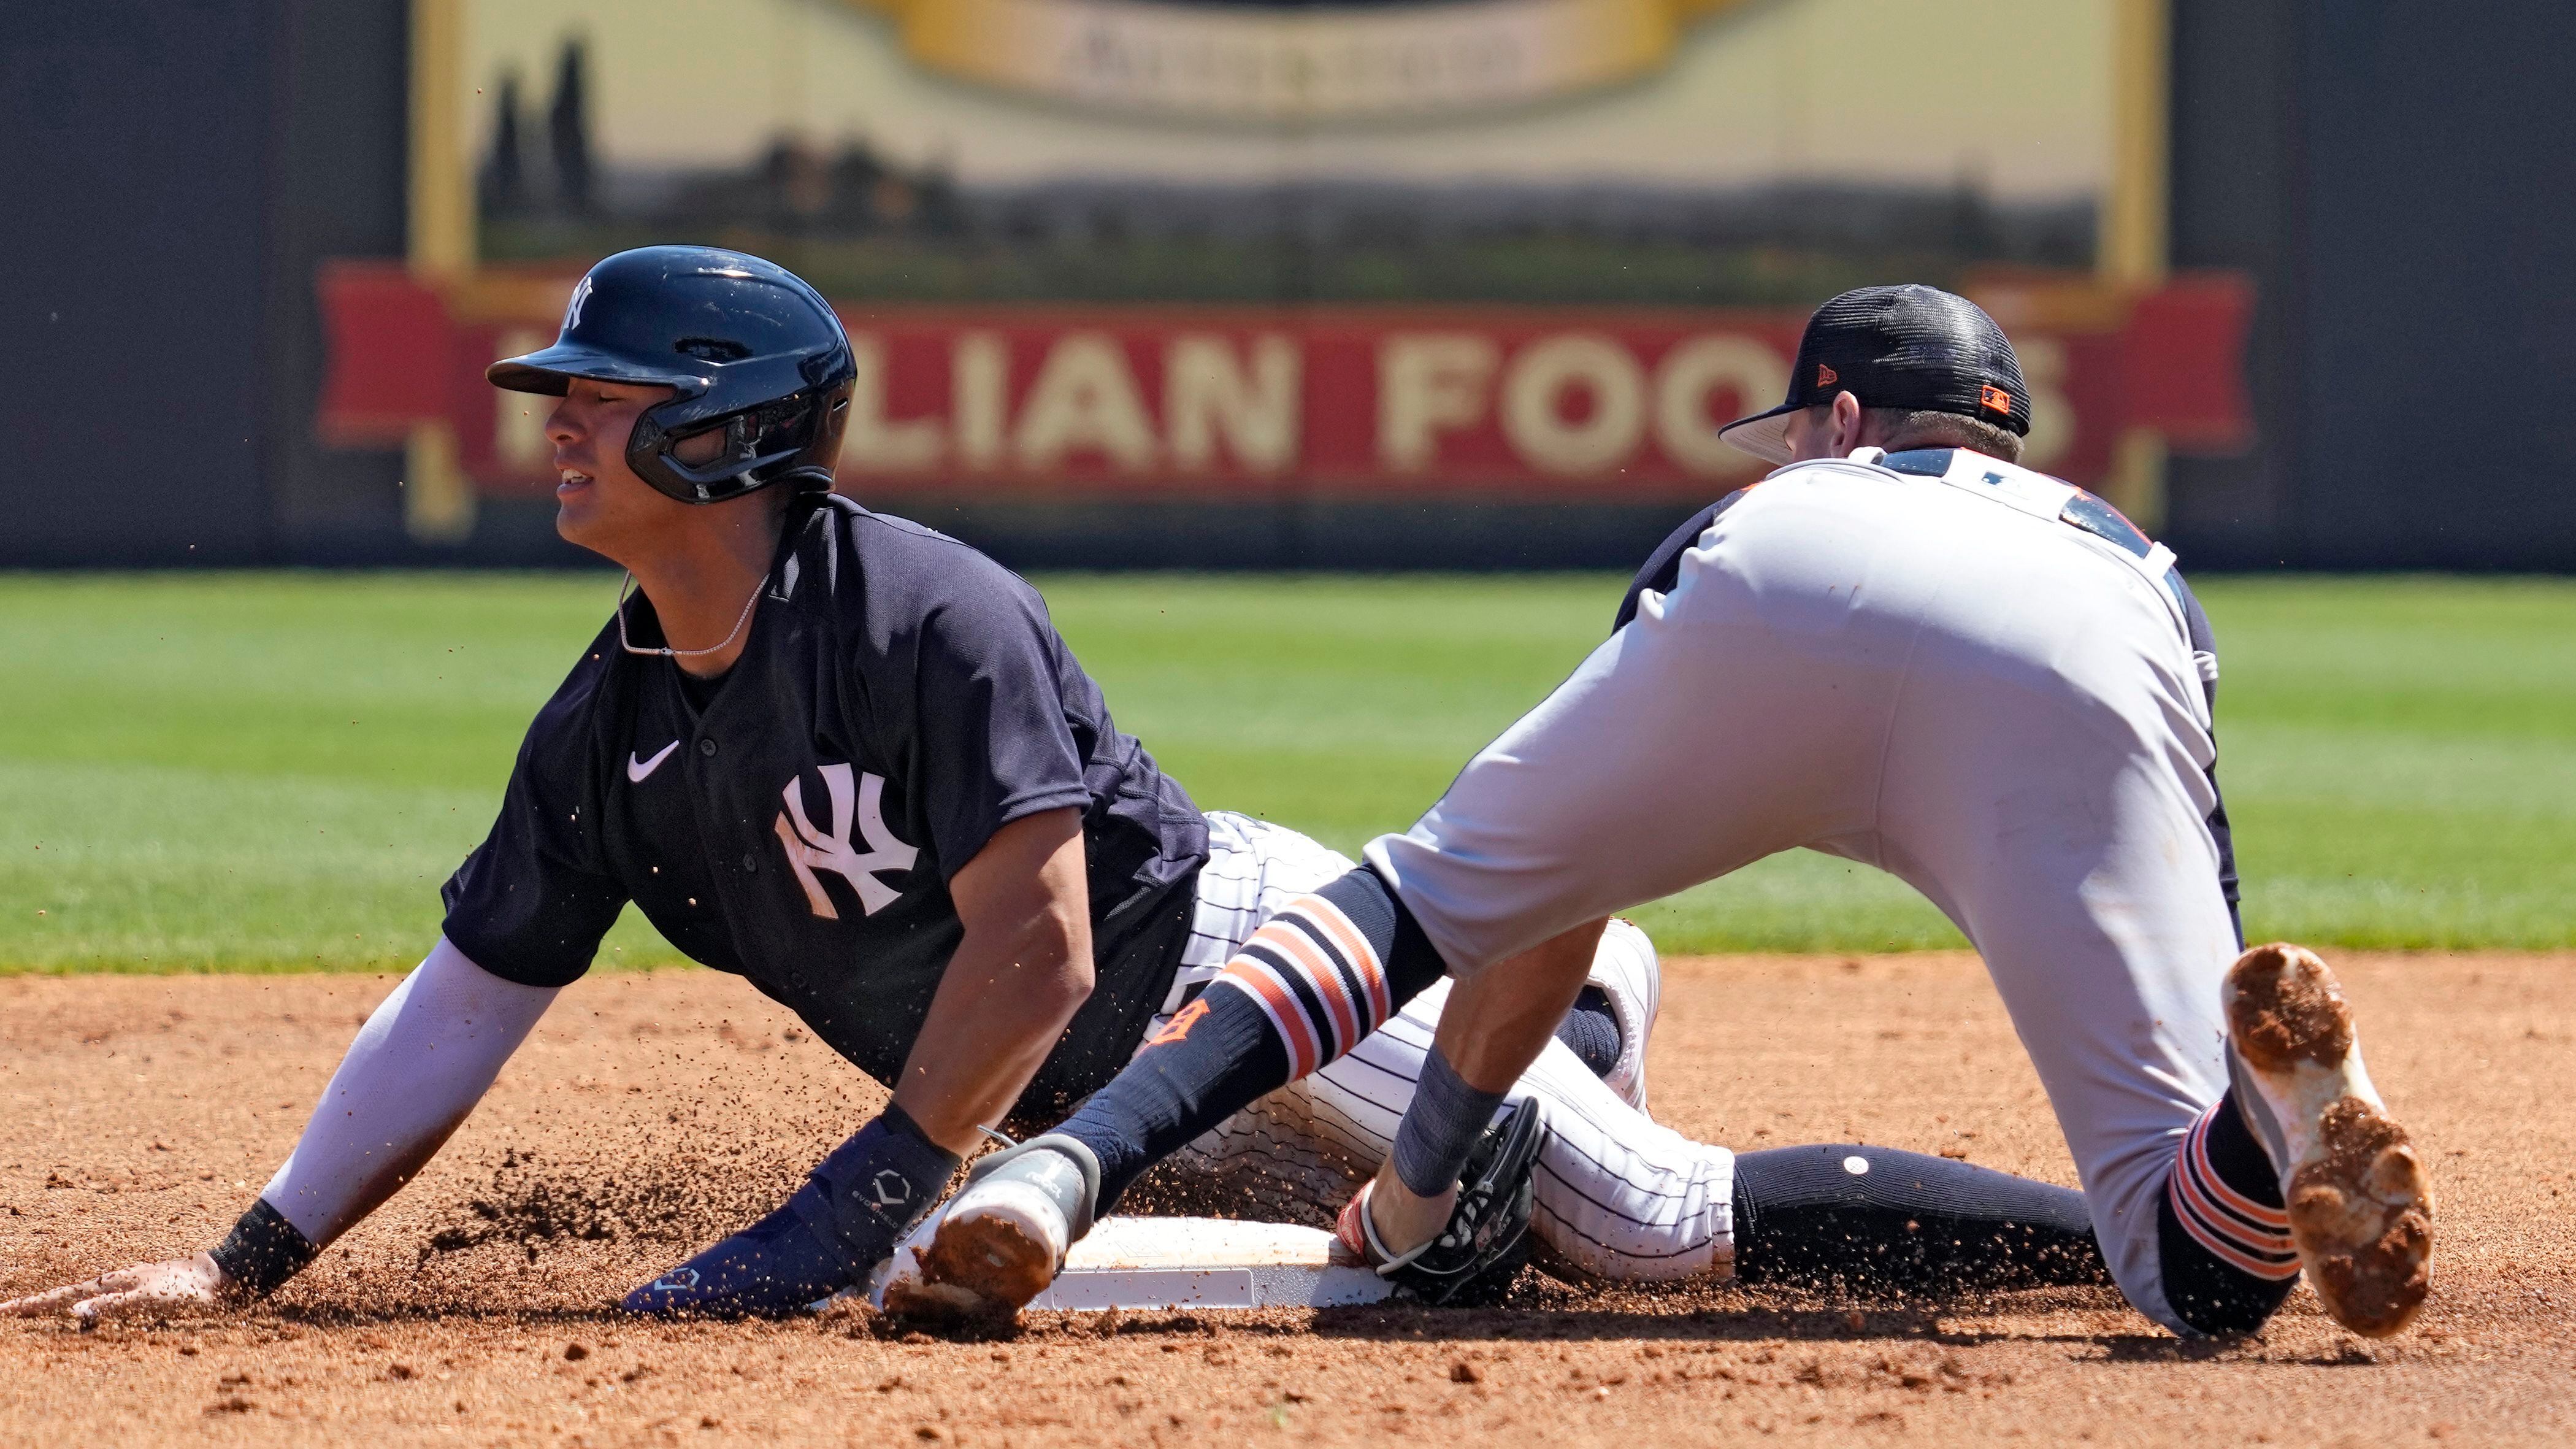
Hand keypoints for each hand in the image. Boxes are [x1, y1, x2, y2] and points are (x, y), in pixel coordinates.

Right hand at [0, 1252, 237, 1323]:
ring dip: (62, 1300)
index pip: (65, 1297)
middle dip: (40, 1303)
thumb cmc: (189, 1290)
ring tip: (39, 1308)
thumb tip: (73, 1312)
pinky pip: (111, 1295)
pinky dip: (91, 1301)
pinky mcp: (148, 1287)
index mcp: (115, 1284)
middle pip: (71, 1292)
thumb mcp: (149, 1300)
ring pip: (89, 1292)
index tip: (4, 1312)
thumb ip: (112, 1306)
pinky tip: (92, 1303)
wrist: (225, 1276)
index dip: (34, 1305)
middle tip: (10, 1311)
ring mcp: (133, 1282)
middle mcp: (120, 1280)